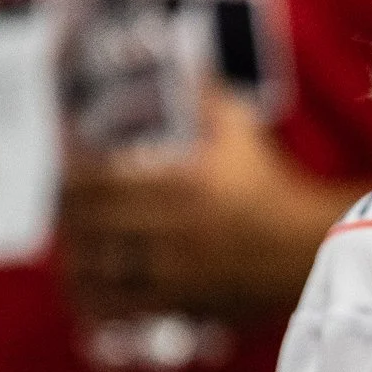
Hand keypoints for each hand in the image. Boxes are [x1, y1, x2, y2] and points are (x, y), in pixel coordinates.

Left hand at [57, 85, 349, 325]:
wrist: (307, 245)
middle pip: (88, 226)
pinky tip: (87, 295)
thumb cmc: (274, 185)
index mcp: (178, 185)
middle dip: (66, 217)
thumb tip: (190, 63)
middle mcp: (168, 229)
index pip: (97, 182)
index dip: (70, 177)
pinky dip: (95, 303)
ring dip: (75, 260)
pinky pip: (121, 308)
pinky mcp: (180, 302)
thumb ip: (207, 97)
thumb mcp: (241, 132)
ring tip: (72, 251)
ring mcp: (172, 270)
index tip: (65, 173)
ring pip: (97, 270)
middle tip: (63, 210)